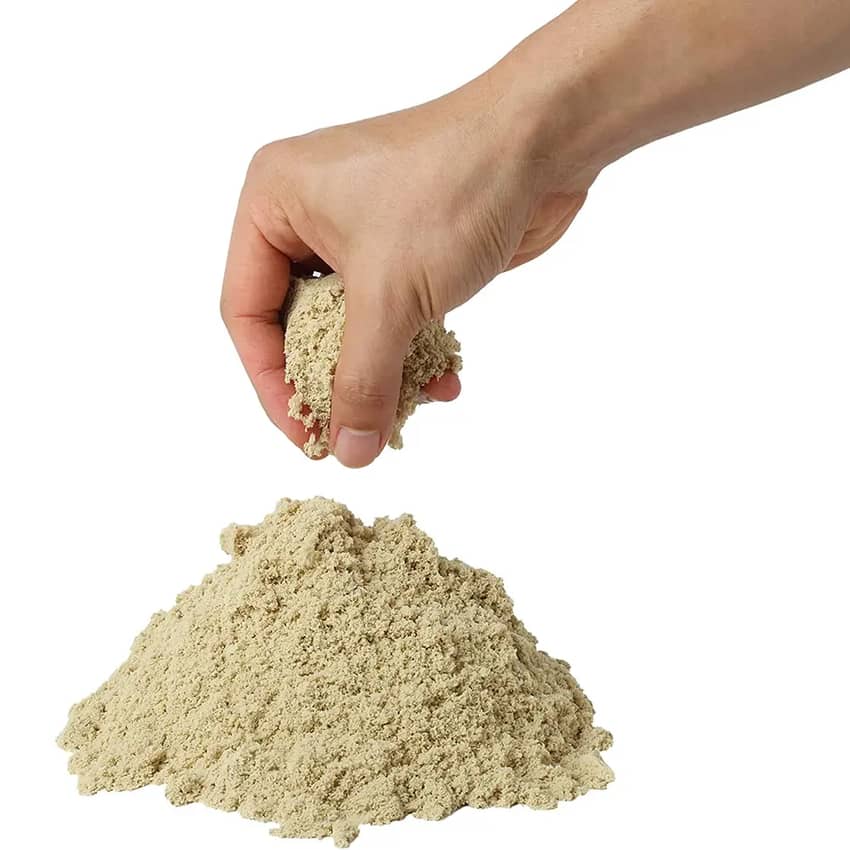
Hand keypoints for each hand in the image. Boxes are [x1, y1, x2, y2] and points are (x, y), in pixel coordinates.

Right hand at [220, 73, 592, 466]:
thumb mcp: (390, 297)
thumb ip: (363, 382)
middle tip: (351, 436)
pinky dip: (413, 352)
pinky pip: (391, 316)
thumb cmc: (450, 190)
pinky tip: (444, 381)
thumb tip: (348, 451)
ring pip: (351, 328)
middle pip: (297, 325)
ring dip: (380, 375)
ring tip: (406, 413)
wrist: (542, 141)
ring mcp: (360, 231)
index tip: (304, 434)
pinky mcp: (406, 248)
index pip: (247, 312)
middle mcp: (307, 215)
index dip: (270, 382)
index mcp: (274, 203)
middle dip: (330, 383)